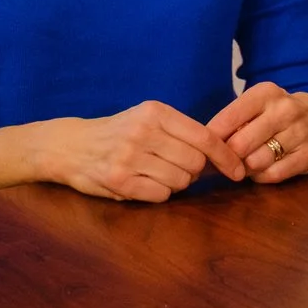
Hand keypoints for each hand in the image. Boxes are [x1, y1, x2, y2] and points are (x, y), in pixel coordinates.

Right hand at [37, 100, 246, 201]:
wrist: (69, 145)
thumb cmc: (117, 132)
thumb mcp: (147, 118)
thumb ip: (182, 132)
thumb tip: (223, 155)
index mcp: (155, 112)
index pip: (205, 137)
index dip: (226, 157)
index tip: (238, 170)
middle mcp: (143, 132)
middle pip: (195, 163)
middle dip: (194, 172)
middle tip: (177, 168)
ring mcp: (130, 157)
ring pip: (180, 182)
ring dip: (175, 183)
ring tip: (155, 173)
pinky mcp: (119, 181)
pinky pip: (160, 195)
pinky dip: (159, 194)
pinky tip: (143, 183)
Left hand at [207, 83, 307, 183]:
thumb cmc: (279, 114)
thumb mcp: (258, 106)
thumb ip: (234, 120)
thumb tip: (204, 145)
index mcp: (266, 93)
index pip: (230, 117)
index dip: (212, 138)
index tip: (204, 148)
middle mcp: (285, 109)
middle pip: (241, 143)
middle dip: (228, 157)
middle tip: (225, 161)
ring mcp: (300, 132)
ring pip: (257, 160)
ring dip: (246, 168)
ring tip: (246, 164)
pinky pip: (274, 174)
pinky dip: (261, 177)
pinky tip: (261, 171)